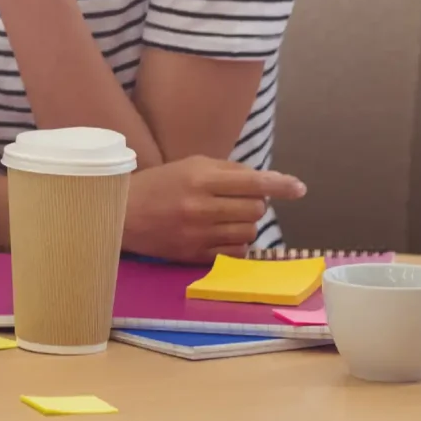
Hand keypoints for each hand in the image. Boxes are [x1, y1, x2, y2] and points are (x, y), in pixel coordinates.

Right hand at [123, 156, 307, 262]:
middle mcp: (201, 206)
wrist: (121, 213)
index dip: (280, 184)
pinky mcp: (195, 255)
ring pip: (248, 232)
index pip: (252, 181)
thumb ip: (227, 170)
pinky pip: (236, 253)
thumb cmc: (158, 185)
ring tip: (226, 218)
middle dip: (254, 204)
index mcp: (200, 178)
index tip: (299, 189)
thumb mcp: (189, 165)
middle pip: (255, 209)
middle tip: (237, 201)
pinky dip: (237, 244)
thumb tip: (264, 181)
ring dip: (245, 225)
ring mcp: (199, 233)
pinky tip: (223, 235)